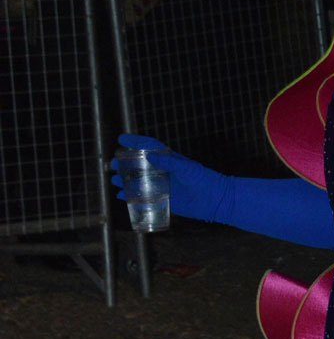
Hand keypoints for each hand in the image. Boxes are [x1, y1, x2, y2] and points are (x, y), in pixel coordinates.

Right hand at [111, 133, 227, 220]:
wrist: (215, 199)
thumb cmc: (203, 179)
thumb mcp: (187, 168)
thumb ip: (169, 162)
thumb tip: (150, 156)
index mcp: (169, 159)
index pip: (149, 147)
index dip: (135, 142)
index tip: (121, 139)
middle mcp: (163, 171)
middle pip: (140, 164)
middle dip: (125, 163)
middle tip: (112, 164)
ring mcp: (163, 185)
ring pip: (139, 181)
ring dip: (126, 180)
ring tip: (115, 180)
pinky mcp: (164, 199)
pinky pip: (144, 197)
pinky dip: (132, 197)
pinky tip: (122, 197)